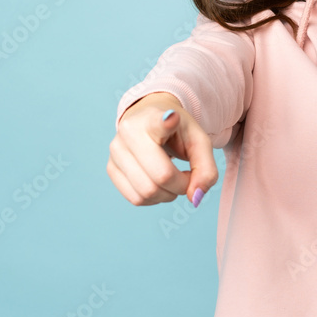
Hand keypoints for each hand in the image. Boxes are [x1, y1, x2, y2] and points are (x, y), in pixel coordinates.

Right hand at [108, 92, 217, 206]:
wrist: (150, 120)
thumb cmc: (177, 131)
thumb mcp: (199, 141)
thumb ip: (206, 170)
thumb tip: (195, 198)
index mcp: (154, 118)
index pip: (158, 123)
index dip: (165, 123)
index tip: (172, 117)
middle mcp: (130, 131)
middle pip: (162, 176)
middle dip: (182, 186)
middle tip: (188, 176)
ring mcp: (116, 150)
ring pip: (146, 192)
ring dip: (168, 195)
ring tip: (173, 179)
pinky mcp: (111, 168)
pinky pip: (136, 198)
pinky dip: (153, 199)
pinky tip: (158, 184)